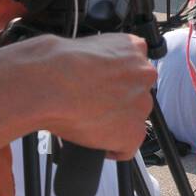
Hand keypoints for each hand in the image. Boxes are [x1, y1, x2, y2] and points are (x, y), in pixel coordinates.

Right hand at [3, 33, 156, 159]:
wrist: (51, 84)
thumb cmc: (57, 64)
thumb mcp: (89, 46)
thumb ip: (104, 59)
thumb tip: (98, 73)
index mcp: (134, 48)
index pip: (136, 68)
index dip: (118, 82)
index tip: (104, 88)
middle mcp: (144, 73)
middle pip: (137, 94)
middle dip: (119, 102)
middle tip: (94, 106)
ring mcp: (142, 103)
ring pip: (133, 119)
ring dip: (116, 124)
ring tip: (88, 122)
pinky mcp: (134, 131)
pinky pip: (127, 147)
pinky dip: (112, 149)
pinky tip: (94, 141)